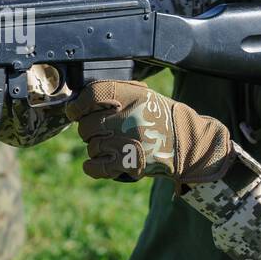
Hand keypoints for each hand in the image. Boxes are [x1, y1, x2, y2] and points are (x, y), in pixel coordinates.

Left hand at [65, 80, 231, 185]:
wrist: (185, 143)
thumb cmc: (157, 117)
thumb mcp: (141, 94)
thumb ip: (112, 92)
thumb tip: (78, 100)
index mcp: (128, 95)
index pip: (90, 95)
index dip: (78, 106)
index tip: (75, 112)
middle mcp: (124, 117)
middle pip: (85, 125)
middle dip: (91, 131)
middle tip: (106, 133)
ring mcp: (125, 141)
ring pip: (91, 147)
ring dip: (98, 149)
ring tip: (116, 147)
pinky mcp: (127, 163)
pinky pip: (94, 166)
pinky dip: (93, 167)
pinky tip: (101, 163)